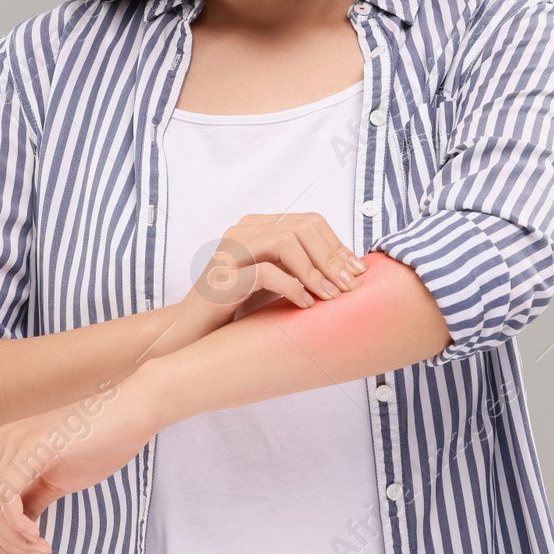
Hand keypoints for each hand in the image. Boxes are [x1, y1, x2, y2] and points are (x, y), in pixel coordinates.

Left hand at [0, 378, 159, 553]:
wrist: (132, 413)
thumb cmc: (102, 443)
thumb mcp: (58, 480)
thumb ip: (33, 500)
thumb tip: (17, 530)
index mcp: (7, 448)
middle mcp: (4, 442)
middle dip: (2, 541)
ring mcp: (15, 441)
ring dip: (13, 538)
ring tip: (41, 548)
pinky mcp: (32, 446)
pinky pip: (6, 496)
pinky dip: (17, 526)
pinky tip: (38, 535)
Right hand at [191, 212, 367, 327]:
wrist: (195, 331)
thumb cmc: (239, 307)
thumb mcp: (277, 280)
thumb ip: (302, 266)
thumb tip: (351, 267)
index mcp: (256, 226)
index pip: (308, 222)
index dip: (337, 245)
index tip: (358, 272)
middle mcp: (241, 231)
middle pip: (300, 228)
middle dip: (331, 258)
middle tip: (349, 287)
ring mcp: (229, 252)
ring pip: (284, 241)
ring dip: (315, 271)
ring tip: (330, 297)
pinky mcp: (222, 278)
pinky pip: (265, 272)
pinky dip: (292, 287)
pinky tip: (305, 304)